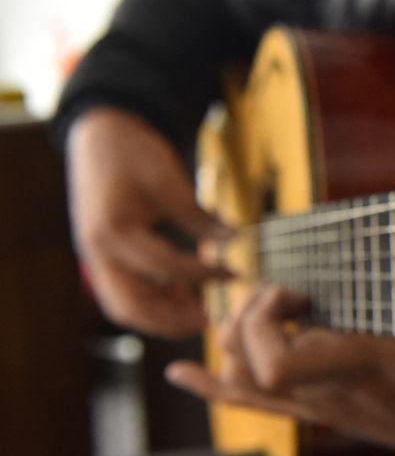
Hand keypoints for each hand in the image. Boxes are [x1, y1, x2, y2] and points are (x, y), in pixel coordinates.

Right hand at [67, 107, 231, 336]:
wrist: (99, 136)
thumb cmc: (132, 153)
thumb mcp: (168, 178)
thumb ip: (199, 216)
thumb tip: (237, 239)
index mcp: (113, 231)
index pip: (164, 267)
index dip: (203, 274)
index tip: (234, 273)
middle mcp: (97, 252)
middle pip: (130, 306)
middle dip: (171, 320)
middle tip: (210, 320)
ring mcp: (95, 258)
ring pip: (123, 306)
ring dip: (160, 318)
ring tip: (199, 314)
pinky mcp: (102, 258)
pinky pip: (123, 294)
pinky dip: (151, 302)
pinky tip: (182, 297)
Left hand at [166, 287, 394, 455]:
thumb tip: (376, 229)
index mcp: (347, 367)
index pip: (273, 365)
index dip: (268, 318)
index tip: (300, 292)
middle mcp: (318, 392)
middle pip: (240, 357)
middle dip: (251, 312)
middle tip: (296, 294)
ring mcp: (310, 407)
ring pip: (236, 377)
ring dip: (237, 334)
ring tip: (273, 309)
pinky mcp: (312, 412)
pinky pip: (249, 403)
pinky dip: (209, 386)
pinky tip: (181, 372)